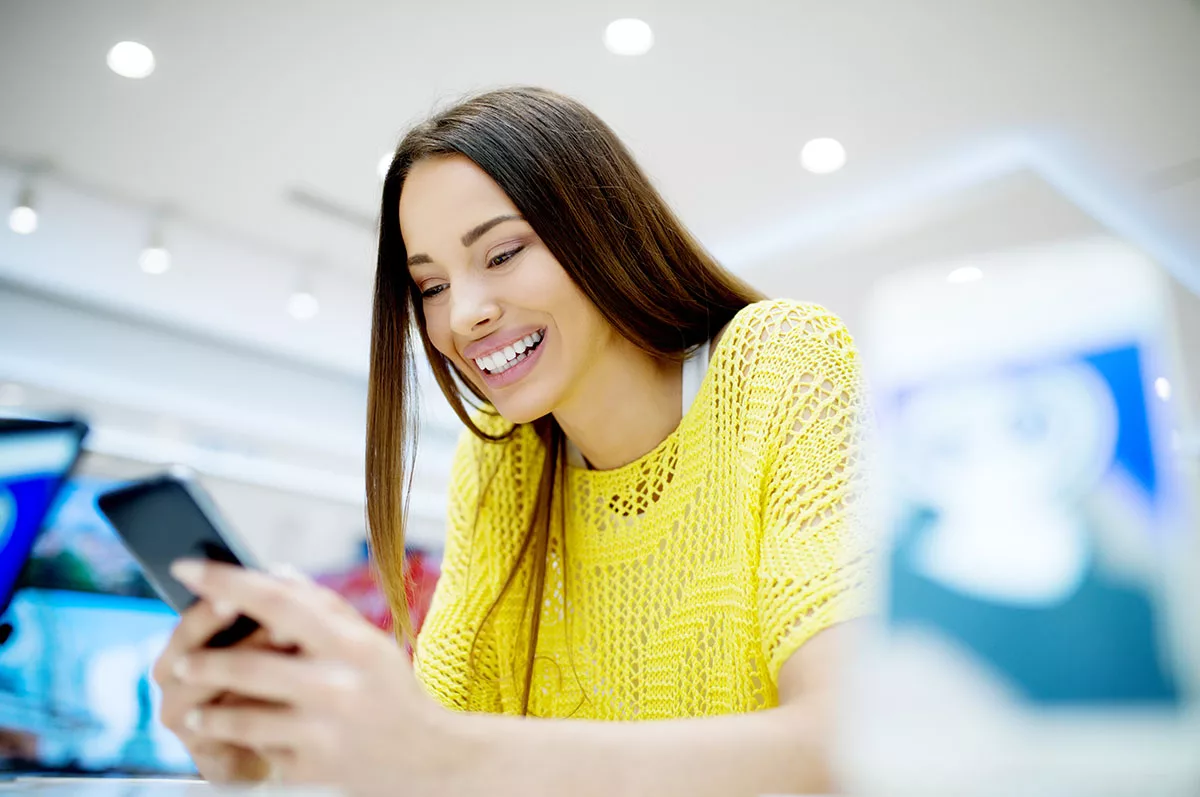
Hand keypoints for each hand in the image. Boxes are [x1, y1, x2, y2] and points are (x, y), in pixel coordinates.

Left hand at [167, 561, 454, 796]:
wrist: (428, 759)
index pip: (277, 601)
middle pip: (247, 666)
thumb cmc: (390, 690)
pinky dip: (242, 744)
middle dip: (202, 664)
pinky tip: (235, 742)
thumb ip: (322, 607)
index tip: (187, 567)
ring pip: (241, 717)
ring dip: (207, 714)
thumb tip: (271, 574)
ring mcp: (322, 730)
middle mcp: (337, 685)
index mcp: (350, 643)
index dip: (227, 581)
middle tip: (179, 663)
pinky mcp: (312, 769)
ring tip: (193, 712)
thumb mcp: (368, 642)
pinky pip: (258, 750)